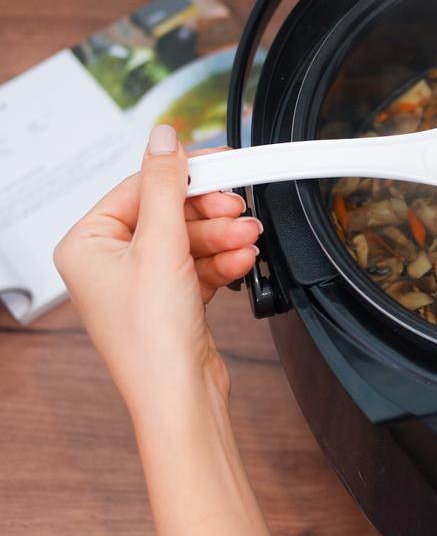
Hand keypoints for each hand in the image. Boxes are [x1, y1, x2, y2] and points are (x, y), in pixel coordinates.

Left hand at [54, 125, 261, 418]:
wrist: (180, 397)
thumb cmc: (151, 340)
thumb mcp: (159, 247)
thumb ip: (164, 186)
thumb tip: (163, 138)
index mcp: (88, 245)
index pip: (139, 189)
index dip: (184, 177)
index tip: (222, 165)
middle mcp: (111, 262)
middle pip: (169, 213)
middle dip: (211, 213)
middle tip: (239, 207)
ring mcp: (143, 282)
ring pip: (190, 239)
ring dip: (224, 237)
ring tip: (249, 236)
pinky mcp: (171, 298)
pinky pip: (200, 264)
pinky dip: (223, 260)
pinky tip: (242, 259)